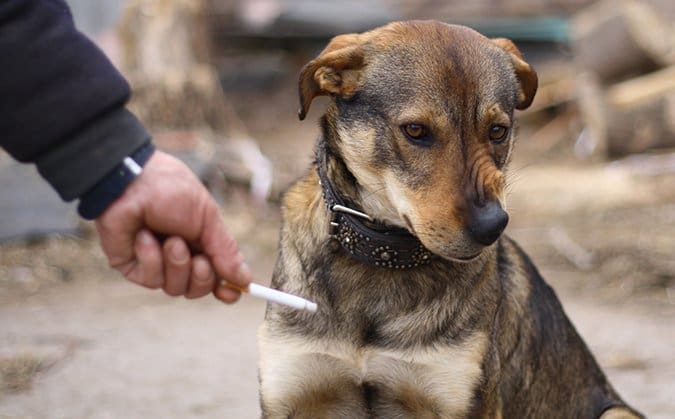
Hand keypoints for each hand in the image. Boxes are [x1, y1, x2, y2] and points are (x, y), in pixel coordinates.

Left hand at [94, 150, 250, 302]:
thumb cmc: (171, 191)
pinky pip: (151, 279)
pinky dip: (151, 258)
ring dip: (176, 263)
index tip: (232, 293)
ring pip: (175, 288)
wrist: (130, 182)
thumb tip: (245, 280)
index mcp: (201, 241)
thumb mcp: (207, 217)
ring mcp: (155, 263)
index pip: (217, 274)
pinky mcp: (132, 267)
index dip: (226, 288)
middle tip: (199, 260)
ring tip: (169, 239)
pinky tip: (144, 236)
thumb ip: (226, 251)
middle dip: (202, 277)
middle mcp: (179, 255)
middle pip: (198, 288)